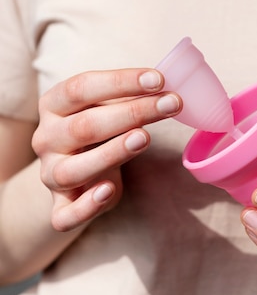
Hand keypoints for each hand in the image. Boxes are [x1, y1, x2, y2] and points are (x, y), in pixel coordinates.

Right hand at [32, 68, 180, 231]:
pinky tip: (109, 190)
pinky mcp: (60, 207)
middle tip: (171, 103)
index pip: (81, 87)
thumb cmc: (95, 134)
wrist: (73, 176)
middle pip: (84, 125)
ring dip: (111, 153)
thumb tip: (166, 88)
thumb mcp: (103, 109)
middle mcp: (46, 139)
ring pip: (73, 170)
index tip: (158, 79)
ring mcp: (50, 175)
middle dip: (132, 112)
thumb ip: (124, 99)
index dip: (120, 82)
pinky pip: (66, 215)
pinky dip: (87, 206)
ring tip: (144, 138)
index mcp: (53, 106)